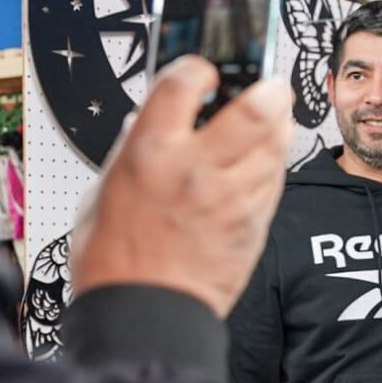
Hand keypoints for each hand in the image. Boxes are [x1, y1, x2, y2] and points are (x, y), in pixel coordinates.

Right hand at [71, 58, 291, 317]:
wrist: (143, 315)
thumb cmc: (115, 262)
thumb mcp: (104, 191)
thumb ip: (133, 150)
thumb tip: (147, 123)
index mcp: (150, 153)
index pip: (184, 81)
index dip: (198, 67)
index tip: (202, 72)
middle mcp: (196, 169)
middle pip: (255, 107)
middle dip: (268, 88)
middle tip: (267, 86)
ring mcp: (231, 197)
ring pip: (276, 143)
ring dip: (277, 126)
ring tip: (270, 121)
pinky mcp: (253, 223)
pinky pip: (275, 180)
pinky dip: (273, 164)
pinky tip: (262, 162)